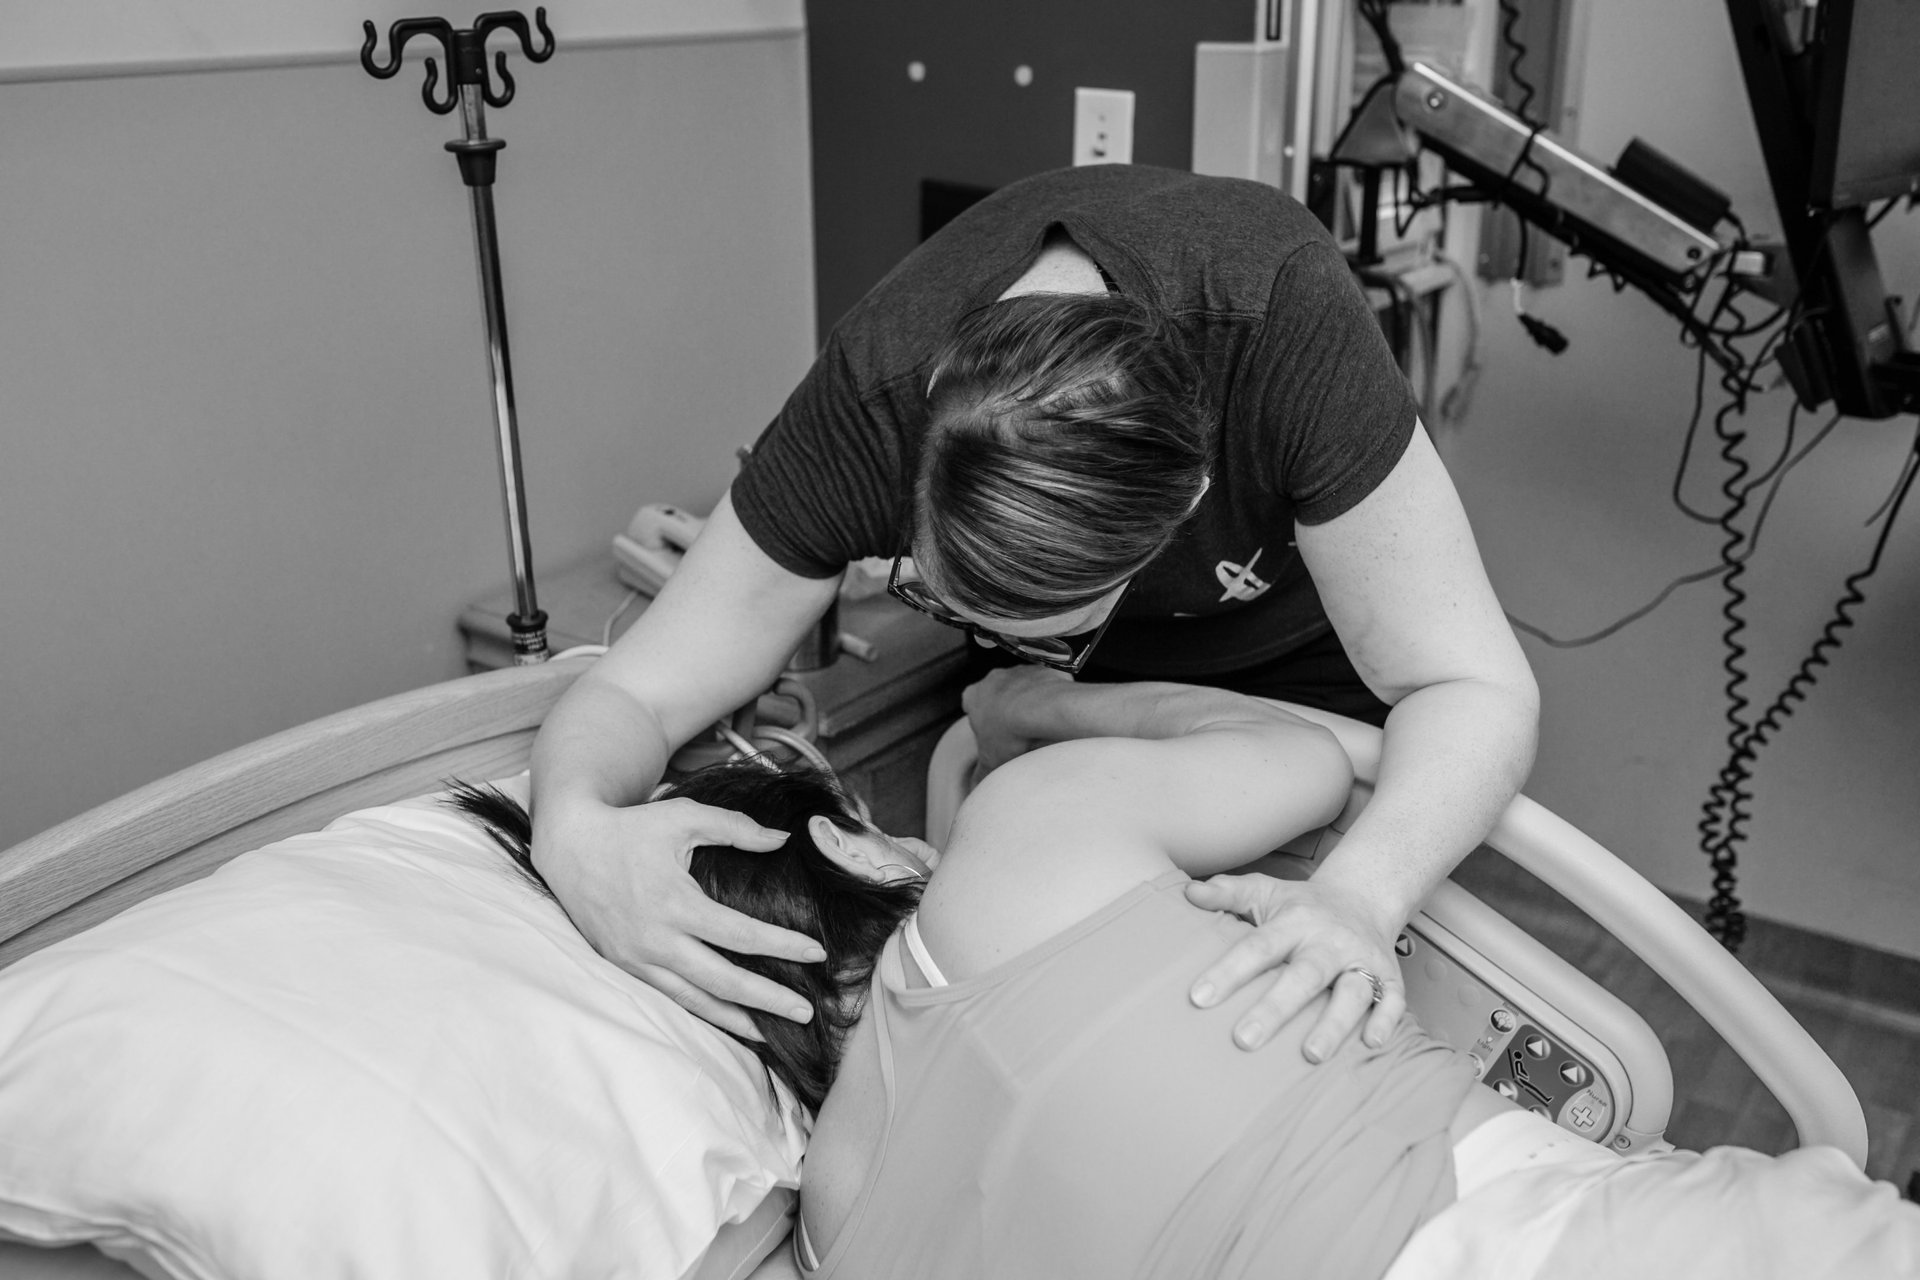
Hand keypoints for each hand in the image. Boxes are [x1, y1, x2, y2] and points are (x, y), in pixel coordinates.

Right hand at [533, 794, 824, 1039]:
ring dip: (736, 1019)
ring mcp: (637, 959)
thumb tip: (783, 840)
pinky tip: (727, 1019)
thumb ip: (736, 828)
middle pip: (723, 981)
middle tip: (806, 1011)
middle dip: (768, 1000)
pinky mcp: (625, 967)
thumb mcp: (685, 816)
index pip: (741, 935)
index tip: (817, 953)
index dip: (783, 946)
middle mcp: (656, 940)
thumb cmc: (632, 829)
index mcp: (675, 902)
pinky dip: (702, 1012)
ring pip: (695, 1000)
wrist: (569, 847)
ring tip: (772, 1032)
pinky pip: (670, 998)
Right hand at [961, 665, 1071, 772]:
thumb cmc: (1012, 732)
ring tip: (1039, 726)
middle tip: (1017, 732)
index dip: (982, 720)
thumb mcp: (991, 761)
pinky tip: (1055, 714)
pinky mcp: (1044, 669)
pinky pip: (1047, 683)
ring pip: (1023, 687)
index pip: (971, 705)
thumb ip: (981, 773)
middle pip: (997, 693)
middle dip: (1006, 709)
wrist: (1043, 710)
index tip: (993, 734)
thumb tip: (975, 788)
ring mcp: (1020, 671)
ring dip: (1029, 702)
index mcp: (974, 696)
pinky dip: (1051, 696)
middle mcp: (994, 678)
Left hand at [1184, 873, 1405, 1061]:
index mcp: (1294, 922)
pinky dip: (1386, 1021)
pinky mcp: (1390, 976)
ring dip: (1334, 1024)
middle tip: (1245, 1040)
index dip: (1228, 972)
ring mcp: (1362, 960)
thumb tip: (1189, 894)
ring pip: (1352, 992)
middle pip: (1304, 976)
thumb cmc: (1304, 905)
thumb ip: (1227, 893)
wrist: (1364, 897)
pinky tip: (1371, 1044)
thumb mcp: (1264, 891)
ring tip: (1311, 1055)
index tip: (1198, 998)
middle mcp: (1330, 941)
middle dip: (1275, 1009)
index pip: (1257, 947)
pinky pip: (1393, 1000)